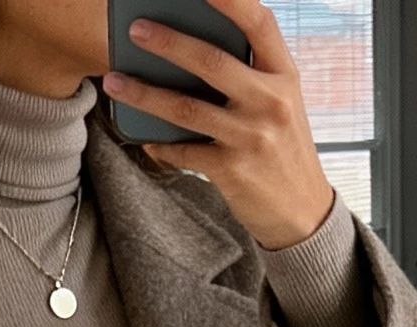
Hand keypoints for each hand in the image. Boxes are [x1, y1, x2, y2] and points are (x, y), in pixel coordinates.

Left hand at [104, 0, 334, 251]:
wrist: (301, 211)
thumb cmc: (284, 147)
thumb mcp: (281, 102)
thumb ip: (252, 73)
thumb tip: (196, 44)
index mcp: (284, 76)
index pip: (259, 24)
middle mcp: (270, 102)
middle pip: (211, 62)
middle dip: (168, 43)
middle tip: (135, 30)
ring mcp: (250, 137)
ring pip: (186, 109)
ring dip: (145, 94)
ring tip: (114, 82)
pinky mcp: (232, 170)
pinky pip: (184, 151)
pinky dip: (161, 144)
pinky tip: (144, 139)